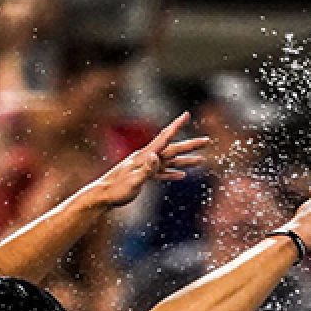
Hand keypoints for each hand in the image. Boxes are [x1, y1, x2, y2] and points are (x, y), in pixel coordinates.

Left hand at [90, 114, 208, 209]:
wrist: (103, 196)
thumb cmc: (117, 190)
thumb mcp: (133, 181)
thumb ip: (146, 169)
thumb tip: (156, 156)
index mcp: (146, 156)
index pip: (165, 138)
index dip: (177, 126)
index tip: (187, 114)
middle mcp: (148, 158)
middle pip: (173, 149)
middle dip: (191, 145)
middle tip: (207, 140)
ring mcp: (147, 167)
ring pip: (171, 161)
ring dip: (186, 160)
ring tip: (202, 160)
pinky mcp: (145, 177)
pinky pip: (163, 173)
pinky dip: (173, 173)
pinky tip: (182, 175)